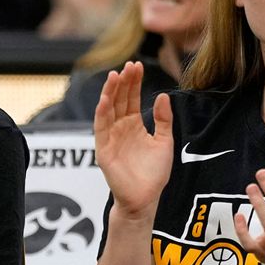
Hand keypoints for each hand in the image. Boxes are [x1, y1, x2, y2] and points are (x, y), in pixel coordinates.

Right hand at [92, 61, 172, 217]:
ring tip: (115, 76)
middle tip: (128, 65)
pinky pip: (100, 128)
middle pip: (119, 100)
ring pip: (108, 110)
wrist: (145, 198)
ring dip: (110, 93)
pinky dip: (101, 113)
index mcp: (133, 125)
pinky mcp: (103, 150)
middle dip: (123, 83)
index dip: (134, 82)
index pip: (132, 98)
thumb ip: (163, 119)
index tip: (137, 66)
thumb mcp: (164, 141)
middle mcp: (120, 128)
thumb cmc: (154, 174)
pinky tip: (105, 100)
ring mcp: (110, 138)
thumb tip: (162, 95)